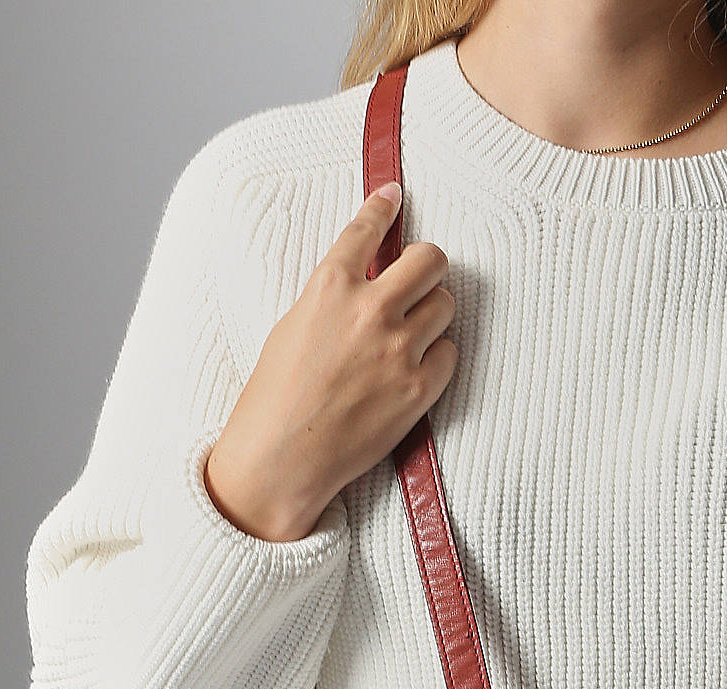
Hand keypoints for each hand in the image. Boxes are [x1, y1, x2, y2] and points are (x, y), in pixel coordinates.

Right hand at [203, 181, 458, 542]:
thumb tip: (364, 281)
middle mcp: (370, 310)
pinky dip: (438, 358)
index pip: (368, 229)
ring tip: (410, 335)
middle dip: (427, 266)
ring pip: (445, 305)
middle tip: (419, 280)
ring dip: (432, 314)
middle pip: (431, 259)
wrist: (283, 455)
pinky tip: (414, 371)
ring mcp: (399, 349)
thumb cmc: (277, 396)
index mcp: (330, 286)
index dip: (384, 208)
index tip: (395, 196)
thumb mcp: (293, 326)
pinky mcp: (419, 388)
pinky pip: (450, 353)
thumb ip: (333, 297)